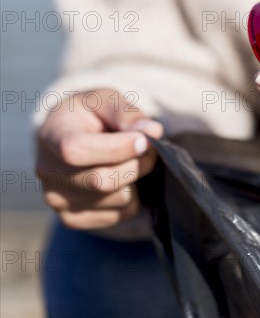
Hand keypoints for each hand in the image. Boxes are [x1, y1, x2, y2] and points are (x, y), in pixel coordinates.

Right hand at [36, 88, 162, 229]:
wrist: (71, 135)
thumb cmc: (91, 114)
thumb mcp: (106, 99)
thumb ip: (127, 113)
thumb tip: (153, 131)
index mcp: (52, 136)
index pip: (76, 151)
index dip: (116, 149)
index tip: (144, 141)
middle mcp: (48, 172)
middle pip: (100, 180)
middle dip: (137, 163)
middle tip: (150, 148)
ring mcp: (58, 200)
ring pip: (116, 199)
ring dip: (138, 179)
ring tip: (135, 159)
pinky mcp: (73, 219)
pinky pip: (119, 215)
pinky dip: (134, 198)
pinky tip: (126, 178)